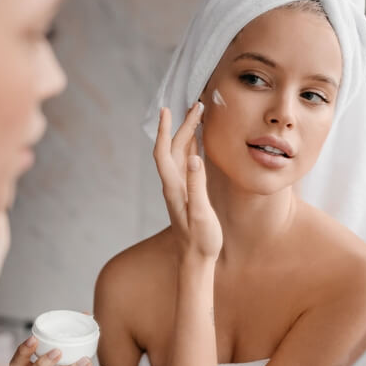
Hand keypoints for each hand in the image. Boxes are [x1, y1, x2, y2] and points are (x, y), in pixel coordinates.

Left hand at [153, 103, 221, 259]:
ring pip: (179, 154)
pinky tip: (198, 142)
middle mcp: (173, 185)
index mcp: (174, 188)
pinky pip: (186, 164)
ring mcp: (179, 188)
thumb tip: (194, 158)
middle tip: (197, 106)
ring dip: (186, 134)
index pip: (163, 152)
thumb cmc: (201, 240)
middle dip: (182, 125)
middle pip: (173, 148)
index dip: (164, 130)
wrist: (195, 259)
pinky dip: (191, 148)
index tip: (167, 110)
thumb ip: (197, 185)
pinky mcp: (186, 192)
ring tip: (196, 116)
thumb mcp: (201, 213)